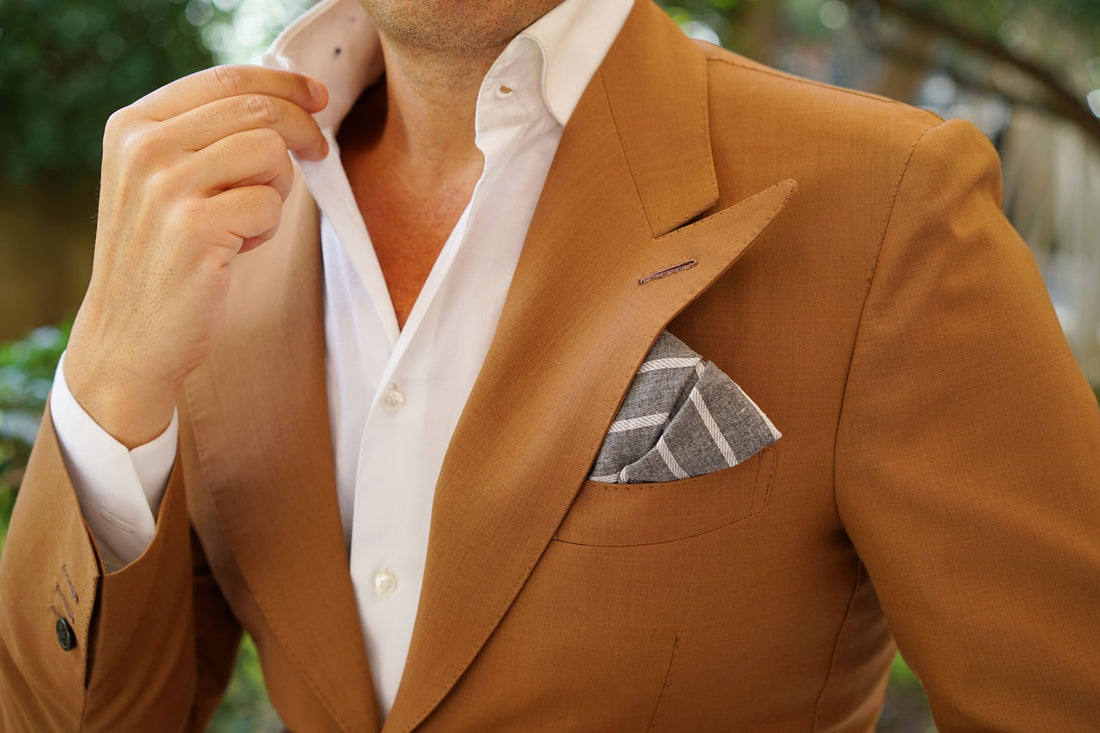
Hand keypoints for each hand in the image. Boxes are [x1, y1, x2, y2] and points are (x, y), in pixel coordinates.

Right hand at [64, 65, 328, 447]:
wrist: (130, 336)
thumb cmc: (165, 257)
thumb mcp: (167, 181)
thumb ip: (208, 135)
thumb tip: (287, 98)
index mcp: (134, 124)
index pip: (226, 77)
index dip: (284, 83)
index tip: (318, 97)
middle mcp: (144, 146)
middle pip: (257, 109)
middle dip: (301, 132)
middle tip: (319, 156)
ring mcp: (165, 185)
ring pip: (269, 152)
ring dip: (277, 189)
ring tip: (247, 220)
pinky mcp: (194, 227)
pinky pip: (269, 203)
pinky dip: (266, 228)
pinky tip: (235, 249)